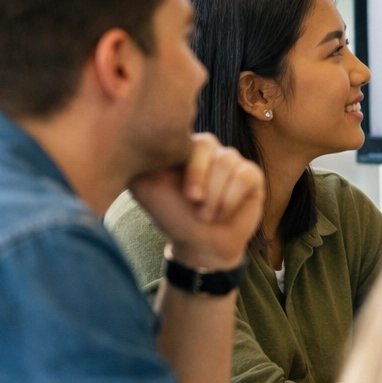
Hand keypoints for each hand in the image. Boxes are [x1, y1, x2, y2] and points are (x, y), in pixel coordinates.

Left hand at [129, 133, 264, 269]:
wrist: (201, 245)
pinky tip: (224, 213)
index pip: (186, 137)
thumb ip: (139, 163)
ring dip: (216, 197)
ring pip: (227, 162)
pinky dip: (231, 200)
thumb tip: (129, 141)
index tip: (189, 196)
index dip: (192, 167)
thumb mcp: (146, 190)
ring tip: (207, 215)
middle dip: (203, 180)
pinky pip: (245, 176)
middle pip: (209, 145)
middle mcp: (208, 150)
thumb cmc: (174, 217)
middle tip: (196, 204)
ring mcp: (231, 160)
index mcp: (184, 149)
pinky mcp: (251, 174)